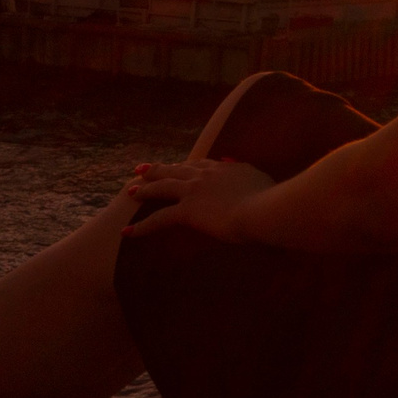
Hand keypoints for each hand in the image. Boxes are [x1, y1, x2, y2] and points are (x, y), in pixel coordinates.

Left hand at [120, 158, 277, 243]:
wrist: (264, 208)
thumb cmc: (270, 198)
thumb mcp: (260, 178)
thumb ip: (245, 171)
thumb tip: (234, 165)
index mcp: (222, 167)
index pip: (198, 164)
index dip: (184, 165)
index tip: (176, 166)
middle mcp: (204, 174)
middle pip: (174, 169)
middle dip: (156, 169)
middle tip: (141, 169)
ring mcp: (194, 190)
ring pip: (162, 187)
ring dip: (145, 189)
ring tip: (131, 191)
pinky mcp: (188, 211)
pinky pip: (159, 218)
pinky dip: (142, 226)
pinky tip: (128, 232)